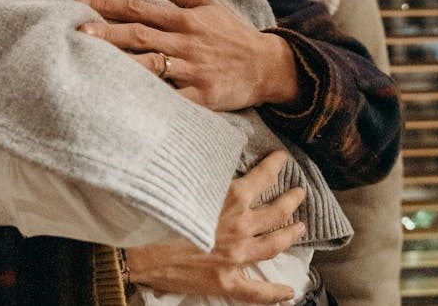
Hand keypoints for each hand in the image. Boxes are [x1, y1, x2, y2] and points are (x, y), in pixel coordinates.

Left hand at [77, 0, 297, 110]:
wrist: (267, 65)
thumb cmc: (232, 31)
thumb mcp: (205, 0)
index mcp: (185, 18)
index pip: (138, 7)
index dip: (107, 4)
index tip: (79, 2)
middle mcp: (186, 42)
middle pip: (138, 35)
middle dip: (105, 33)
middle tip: (77, 31)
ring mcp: (193, 70)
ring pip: (150, 65)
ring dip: (119, 63)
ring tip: (90, 62)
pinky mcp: (201, 97)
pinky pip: (170, 99)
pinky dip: (148, 99)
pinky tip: (124, 100)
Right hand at [126, 150, 304, 303]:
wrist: (136, 247)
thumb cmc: (159, 207)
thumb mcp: (187, 177)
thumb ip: (209, 164)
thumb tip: (222, 146)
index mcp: (232, 197)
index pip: (263, 176)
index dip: (276, 165)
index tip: (283, 158)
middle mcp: (240, 226)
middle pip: (276, 212)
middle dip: (291, 201)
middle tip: (300, 194)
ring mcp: (235, 257)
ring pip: (273, 245)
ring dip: (290, 236)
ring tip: (300, 229)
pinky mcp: (225, 282)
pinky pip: (256, 292)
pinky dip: (274, 293)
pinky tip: (288, 291)